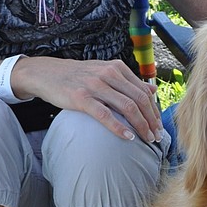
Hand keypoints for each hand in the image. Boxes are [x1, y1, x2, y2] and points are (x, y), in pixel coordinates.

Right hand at [11, 56, 163, 143]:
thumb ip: (128, 81)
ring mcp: (95, 86)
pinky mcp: (81, 98)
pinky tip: (128, 138)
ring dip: (141, 125)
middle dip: (151, 120)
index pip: (144, 91)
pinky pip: (105, 115)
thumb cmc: (77, 76)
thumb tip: (152, 90)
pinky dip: (119, 128)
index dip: (154, 110)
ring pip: (127, 107)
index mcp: (116, 68)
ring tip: (147, 139)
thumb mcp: (104, 72)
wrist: (47, 73)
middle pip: (140, 100)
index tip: (159, 126)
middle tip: (157, 136)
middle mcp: (108, 74)